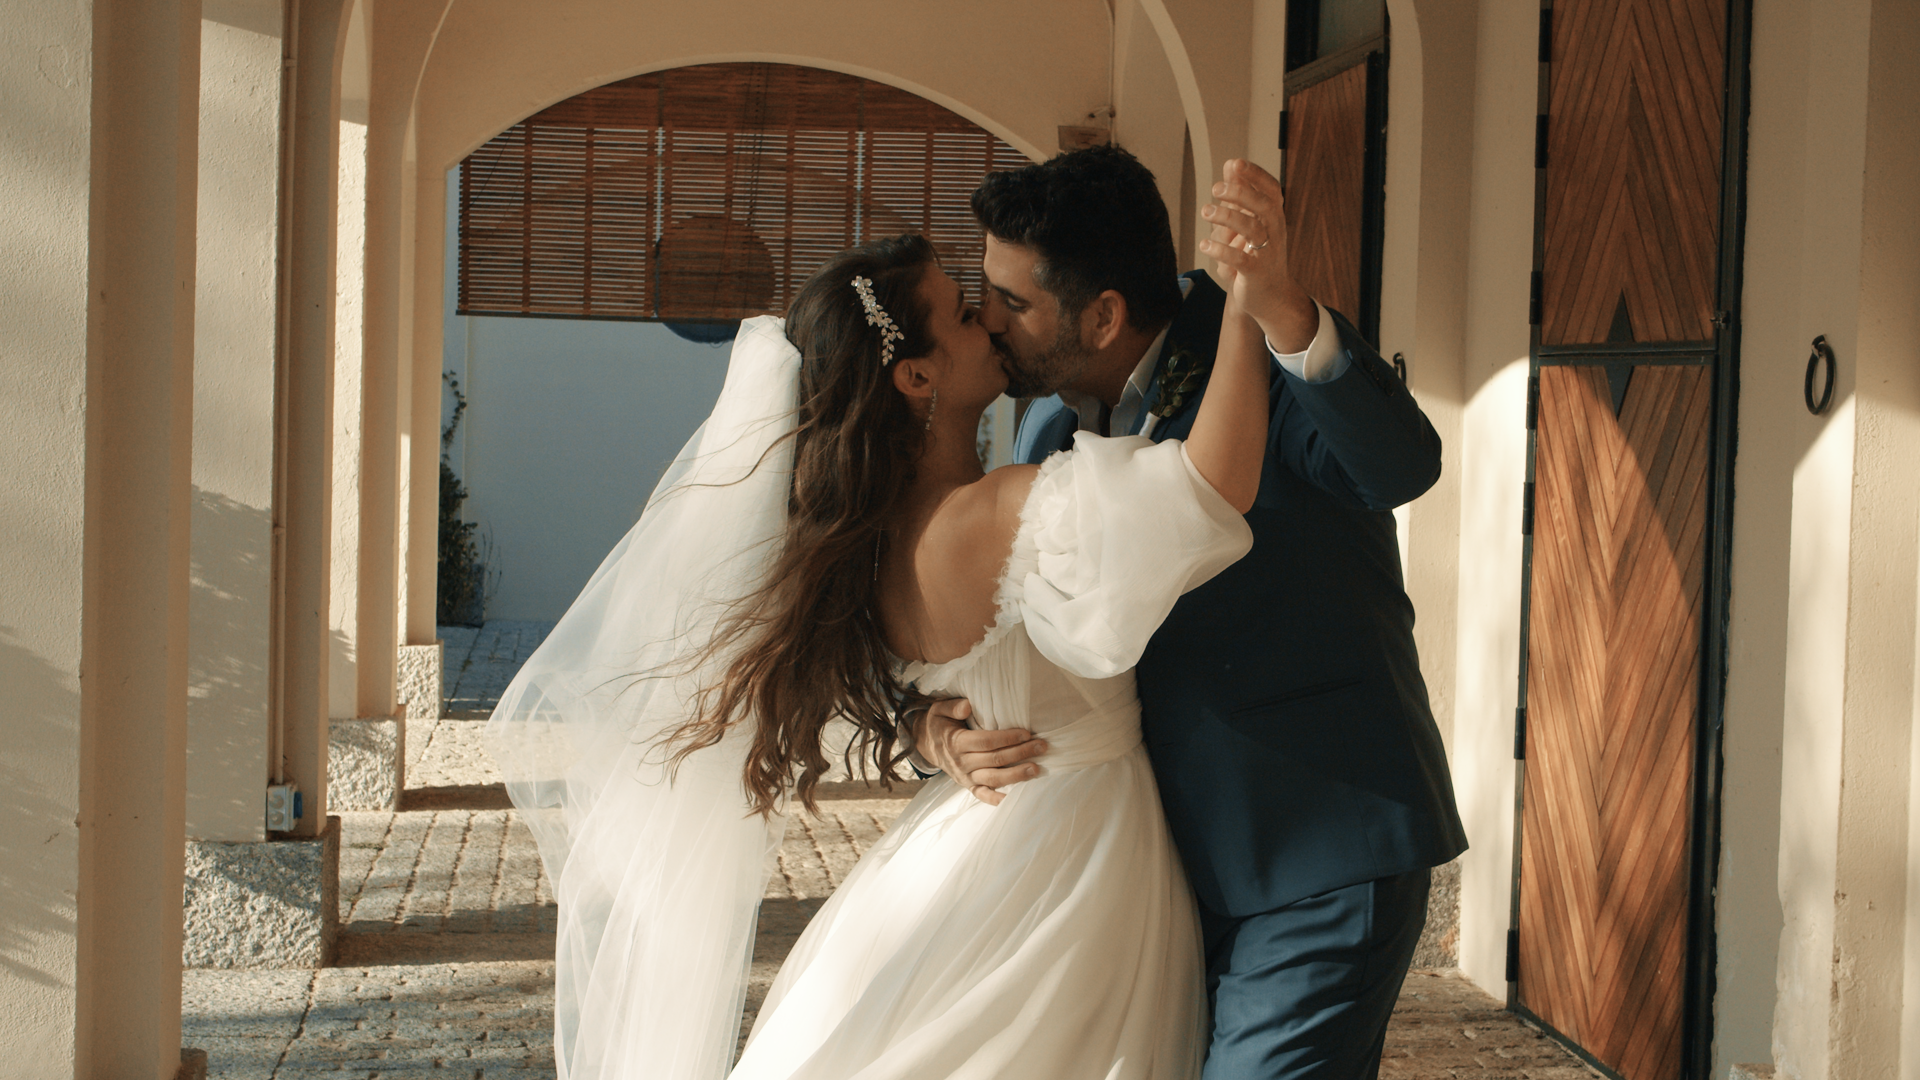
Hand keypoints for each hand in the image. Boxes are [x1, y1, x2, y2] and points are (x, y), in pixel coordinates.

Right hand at [913, 698, 1047, 806]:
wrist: (927, 744)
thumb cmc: (939, 724)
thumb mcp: (939, 710)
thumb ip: (953, 706)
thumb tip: (967, 706)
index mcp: (956, 742)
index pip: (986, 741)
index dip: (1007, 738)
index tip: (1027, 733)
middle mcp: (961, 762)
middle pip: (995, 760)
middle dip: (1020, 753)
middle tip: (1041, 746)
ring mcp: (965, 777)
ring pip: (993, 779)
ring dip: (1016, 775)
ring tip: (1037, 769)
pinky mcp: (968, 786)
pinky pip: (983, 796)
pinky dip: (998, 800)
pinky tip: (1015, 799)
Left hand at [1198, 159, 1317, 352]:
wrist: (1271, 297)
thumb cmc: (1258, 255)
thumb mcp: (1251, 222)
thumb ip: (1241, 195)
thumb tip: (1231, 164)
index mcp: (1274, 218)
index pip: (1271, 190)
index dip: (1255, 175)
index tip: (1235, 163)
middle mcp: (1275, 232)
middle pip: (1264, 206)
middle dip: (1241, 193)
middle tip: (1215, 188)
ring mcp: (1267, 253)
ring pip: (1252, 230)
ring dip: (1227, 217)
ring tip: (1206, 211)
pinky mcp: (1256, 273)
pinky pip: (1240, 260)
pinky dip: (1221, 250)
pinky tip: (1205, 244)